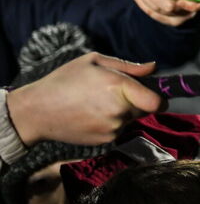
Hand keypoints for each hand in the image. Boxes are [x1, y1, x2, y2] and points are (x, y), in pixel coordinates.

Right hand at [6, 52, 163, 146]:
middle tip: (115, 92)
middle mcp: (118, 111)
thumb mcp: (94, 61)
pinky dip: (112, 123)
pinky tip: (92, 115)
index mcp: (118, 87)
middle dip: (138, 101)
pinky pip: (118, 130)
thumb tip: (154, 68)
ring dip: (123, 112)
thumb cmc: (64, 80)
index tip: (153, 92)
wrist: (35, 111)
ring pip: (131, 120)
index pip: (157, 101)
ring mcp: (112, 129)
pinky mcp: (104, 142)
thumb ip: (128, 66)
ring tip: (97, 103)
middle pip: (145, 109)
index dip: (159, 97)